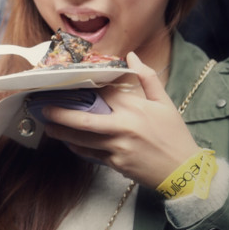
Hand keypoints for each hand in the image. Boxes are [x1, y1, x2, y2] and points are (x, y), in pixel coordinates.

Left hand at [41, 52, 200, 187]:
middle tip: (44, 108)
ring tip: (48, 125)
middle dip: (61, 113)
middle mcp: (122, 127)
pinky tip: (68, 140)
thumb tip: (131, 56)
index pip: (104, 92)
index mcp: (135, 108)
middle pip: (84, 119)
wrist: (184, 173)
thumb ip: (147, 77)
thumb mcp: (165, 103)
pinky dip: (77, 146)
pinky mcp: (115, 164)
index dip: (85, 85)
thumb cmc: (175, 136)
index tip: (68, 80)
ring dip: (63, 132)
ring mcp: (117, 148)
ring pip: (82, 139)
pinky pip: (90, 154)